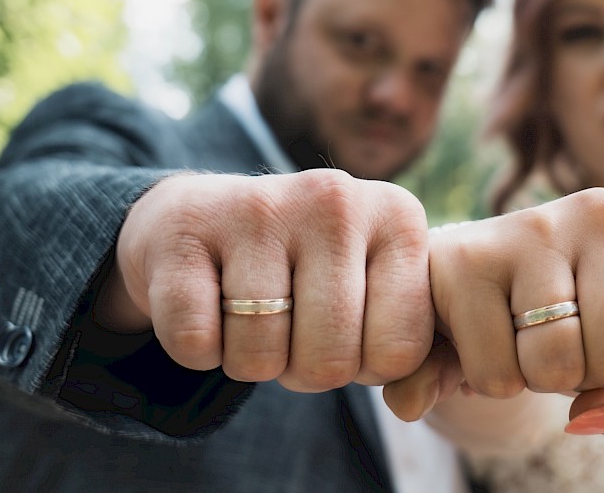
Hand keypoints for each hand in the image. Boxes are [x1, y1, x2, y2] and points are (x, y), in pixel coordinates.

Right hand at [98, 169, 434, 390]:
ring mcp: (259, 207)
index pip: (400, 352)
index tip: (350, 334)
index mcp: (398, 219)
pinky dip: (198, 351)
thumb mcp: (377, 287)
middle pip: (331, 362)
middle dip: (306, 370)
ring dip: (251, 361)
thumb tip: (415, 403)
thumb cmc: (309, 272)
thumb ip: (416, 348)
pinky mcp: (186, 227)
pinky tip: (207, 304)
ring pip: (260, 358)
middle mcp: (336, 200)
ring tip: (253, 314)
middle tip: (293, 330)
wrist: (204, 217)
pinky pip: (195, 343)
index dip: (367, 367)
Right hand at [383, 187, 603, 446]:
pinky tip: (491, 332)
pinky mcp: (470, 258)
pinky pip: (499, 374)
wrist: (484, 286)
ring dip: (542, 380)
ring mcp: (534, 226)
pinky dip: (494, 380)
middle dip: (591, 378)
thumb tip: (591, 416)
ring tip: (530, 336)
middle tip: (567, 340)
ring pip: (559, 366)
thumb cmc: (578, 326)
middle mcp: (603, 212)